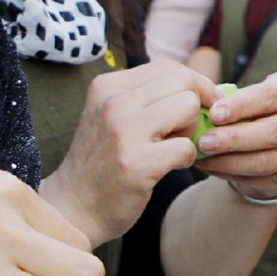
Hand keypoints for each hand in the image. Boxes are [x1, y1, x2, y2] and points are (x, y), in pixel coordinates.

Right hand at [47, 62, 218, 241]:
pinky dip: (187, 158)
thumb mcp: (112, 117)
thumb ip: (145, 98)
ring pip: (189, 106)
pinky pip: (187, 146)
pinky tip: (169, 167)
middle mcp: (114, 102)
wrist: (72, 208)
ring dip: (192, 130)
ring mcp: (124, 131)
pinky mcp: (137, 163)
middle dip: (197, 105)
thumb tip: (201, 86)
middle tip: (185, 131)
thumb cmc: (102, 162)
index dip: (196, 86)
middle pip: (184, 81)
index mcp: (108, 86)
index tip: (203, 106)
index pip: (169, 67)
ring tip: (173, 148)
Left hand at [193, 69, 276, 192]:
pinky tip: (209, 166)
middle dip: (235, 138)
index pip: (270, 96)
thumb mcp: (250, 93)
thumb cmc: (256, 107)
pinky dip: (228, 173)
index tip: (214, 114)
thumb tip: (202, 106)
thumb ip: (230, 96)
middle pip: (272, 132)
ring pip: (266, 161)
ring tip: (202, 156)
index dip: (241, 106)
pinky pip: (258, 178)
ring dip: (229, 161)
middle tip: (204, 141)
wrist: (273, 139)